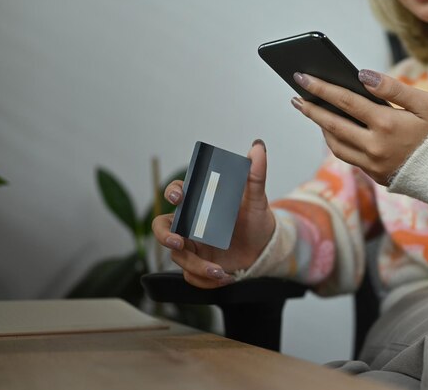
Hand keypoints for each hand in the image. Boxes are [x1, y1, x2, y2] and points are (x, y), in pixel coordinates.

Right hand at [152, 140, 274, 287]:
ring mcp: (191, 246)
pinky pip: (191, 276)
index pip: (178, 192)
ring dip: (197, 266)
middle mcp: (190, 223)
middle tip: (179, 242)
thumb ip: (255, 174)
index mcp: (200, 202)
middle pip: (162, 227)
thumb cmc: (255, 220)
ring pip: (178, 257)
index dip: (173, 192)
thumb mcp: (257, 199)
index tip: (179, 196)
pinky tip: (225, 278)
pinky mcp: (197, 266)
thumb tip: (257, 147)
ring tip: (220, 271)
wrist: (265, 249)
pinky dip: (206, 280)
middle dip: (165, 235)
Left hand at [290, 70, 427, 184]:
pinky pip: (347, 157)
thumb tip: (362, 75)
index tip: (302, 77)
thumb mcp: (426, 104)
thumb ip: (393, 89)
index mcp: (387, 125)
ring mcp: (373, 164)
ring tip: (313, 111)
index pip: (345, 101)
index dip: (321, 88)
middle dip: (311, 108)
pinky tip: (333, 130)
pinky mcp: (375, 175)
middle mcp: (375, 147)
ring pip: (336, 144)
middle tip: (295, 97)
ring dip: (321, 127)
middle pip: (332, 124)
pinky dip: (336, 142)